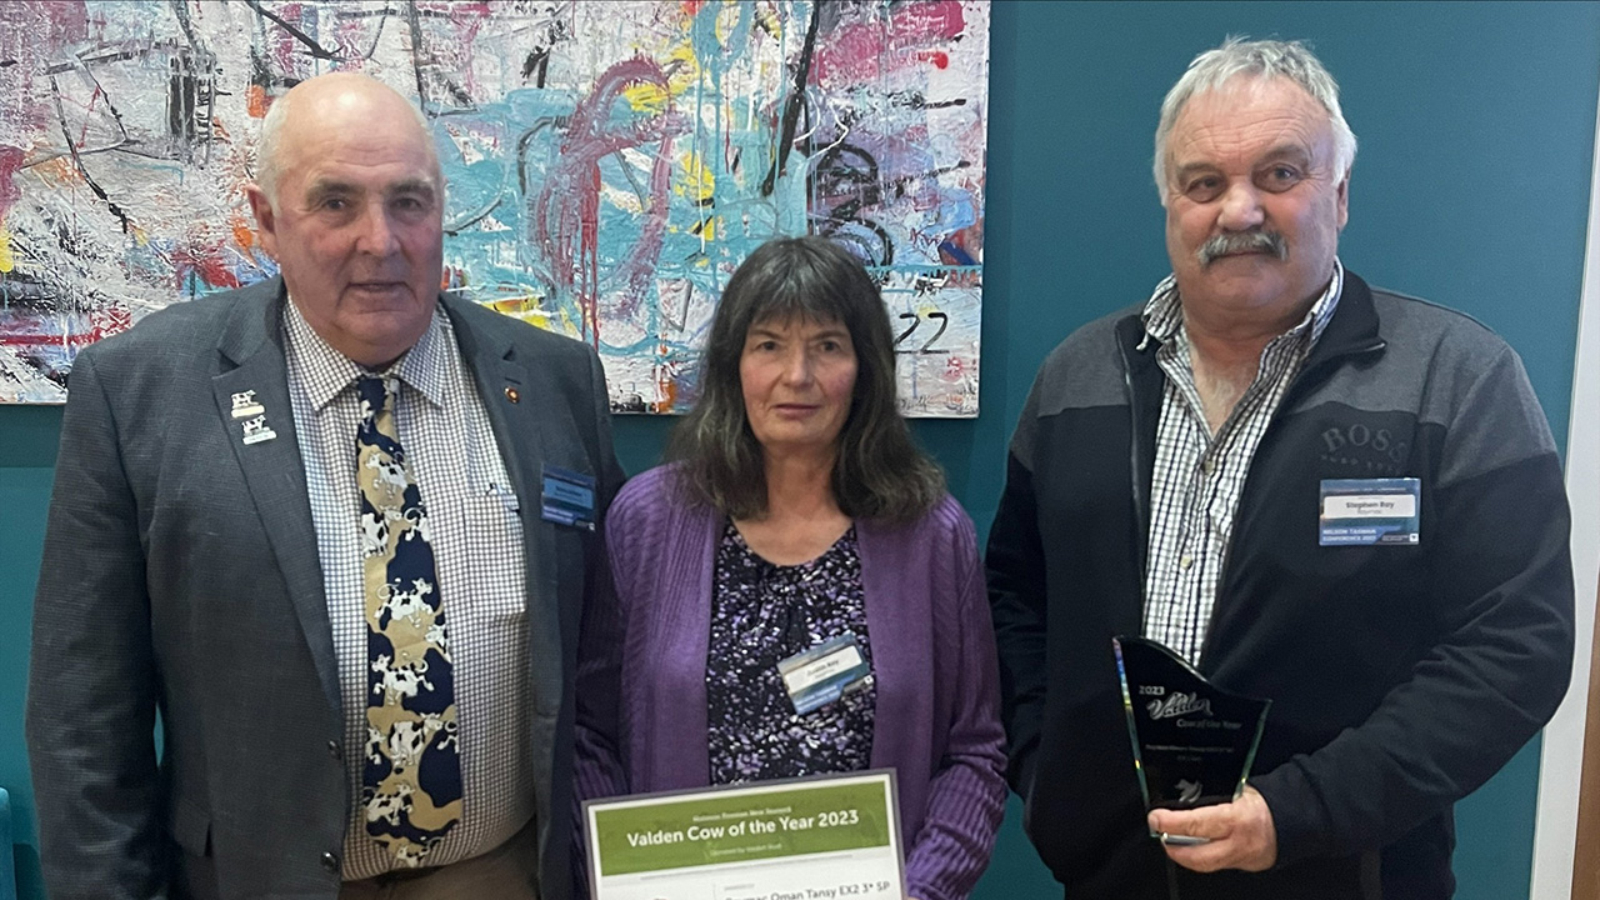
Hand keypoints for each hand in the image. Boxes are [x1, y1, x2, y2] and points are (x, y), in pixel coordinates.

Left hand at [1146, 785, 1276, 872]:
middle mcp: (1239, 844)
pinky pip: (1217, 864)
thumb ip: (1214, 794)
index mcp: (1237, 819)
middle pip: (1196, 856)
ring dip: (1185, 855)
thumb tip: (1184, 792)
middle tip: (1160, 835)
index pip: (1196, 824)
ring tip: (1173, 841)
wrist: (1293, 820)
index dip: (1170, 823)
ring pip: (1205, 865)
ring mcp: (1242, 859)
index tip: (1155, 818)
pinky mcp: (1244, 867)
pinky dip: (1203, 856)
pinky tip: (1195, 846)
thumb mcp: (1240, 789)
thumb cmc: (1267, 802)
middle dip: (1172, 848)